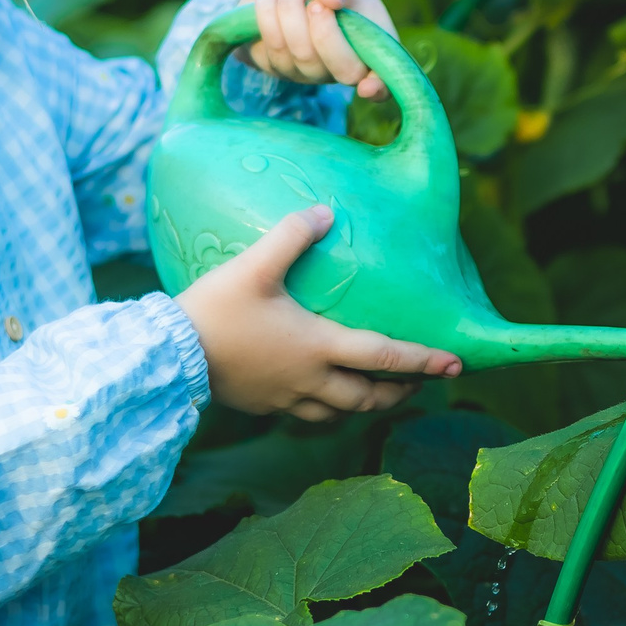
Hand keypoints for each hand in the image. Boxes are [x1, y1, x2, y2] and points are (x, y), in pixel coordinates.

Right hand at [175, 206, 461, 420]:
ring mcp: (287, 398)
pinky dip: (328, 407)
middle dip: (400, 393)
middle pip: (369, 398)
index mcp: (318, 347)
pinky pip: (308, 413)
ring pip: (341, 412)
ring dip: (366, 404)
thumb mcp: (254, 267)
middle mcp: (310, 380)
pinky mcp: (263, 406)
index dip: (424, 362)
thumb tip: (326, 212)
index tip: (456, 366)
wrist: (169, 357)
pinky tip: (321, 393)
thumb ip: (291, 236)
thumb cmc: (214, 311)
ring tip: (378, 392)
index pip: (384, 357)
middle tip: (421, 385)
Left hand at [242, 0, 393, 99]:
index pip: (384, 78)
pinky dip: (267, 17)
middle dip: (326, 32)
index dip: (380, 86)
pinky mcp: (276, 70)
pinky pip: (272, 53)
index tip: (368, 86)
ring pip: (303, 57)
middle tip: (315, 1)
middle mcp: (342, 65)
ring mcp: (309, 73)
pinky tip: (268, 0)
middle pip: (344, 71)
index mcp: (369, 40)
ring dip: (291, 13)